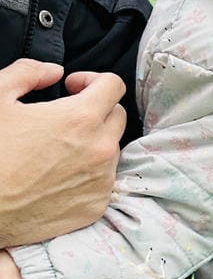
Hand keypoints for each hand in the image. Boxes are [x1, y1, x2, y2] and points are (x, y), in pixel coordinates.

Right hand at [0, 59, 125, 247]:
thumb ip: (28, 72)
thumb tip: (54, 71)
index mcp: (81, 118)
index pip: (114, 85)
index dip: (92, 79)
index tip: (71, 88)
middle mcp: (100, 149)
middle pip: (117, 116)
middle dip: (96, 110)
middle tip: (65, 117)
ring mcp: (101, 181)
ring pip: (111, 149)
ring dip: (93, 142)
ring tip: (59, 148)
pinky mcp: (96, 207)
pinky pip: (104, 180)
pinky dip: (88, 173)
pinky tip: (59, 175)